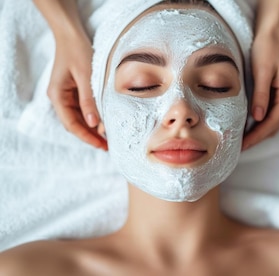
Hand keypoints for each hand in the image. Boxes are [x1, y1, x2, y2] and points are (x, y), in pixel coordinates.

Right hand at [47, 32, 106, 149]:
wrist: (72, 34)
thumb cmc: (78, 51)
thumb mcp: (86, 76)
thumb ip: (89, 100)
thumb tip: (94, 125)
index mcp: (57, 96)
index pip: (71, 124)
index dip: (86, 137)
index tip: (102, 145)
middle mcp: (60, 98)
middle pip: (75, 123)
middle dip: (91, 135)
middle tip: (109, 145)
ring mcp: (67, 95)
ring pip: (80, 117)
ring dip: (93, 127)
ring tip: (110, 137)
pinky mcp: (75, 90)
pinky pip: (84, 108)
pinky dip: (94, 116)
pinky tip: (106, 121)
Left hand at [243, 32, 278, 149]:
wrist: (273, 35)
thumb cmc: (267, 49)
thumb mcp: (262, 71)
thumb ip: (261, 95)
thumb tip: (258, 118)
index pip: (271, 124)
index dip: (256, 137)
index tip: (241, 146)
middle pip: (273, 127)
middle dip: (256, 138)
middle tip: (236, 148)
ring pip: (273, 123)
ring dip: (258, 133)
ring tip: (240, 141)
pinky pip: (271, 116)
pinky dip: (260, 124)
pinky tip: (247, 127)